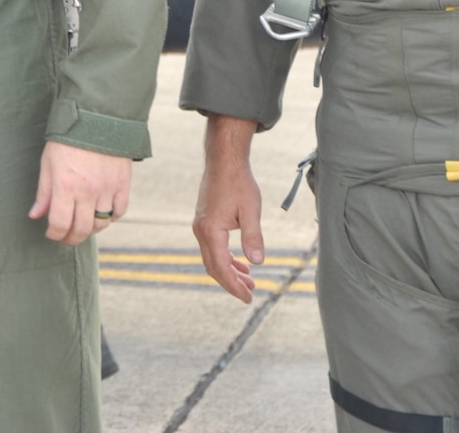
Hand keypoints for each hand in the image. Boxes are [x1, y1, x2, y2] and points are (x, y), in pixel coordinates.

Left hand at [29, 141, 130, 245]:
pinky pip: (119, 212)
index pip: (60, 224)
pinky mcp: (123, 184)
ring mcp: (107, 189)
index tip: (51, 234)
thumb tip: (36, 216)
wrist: (97, 118)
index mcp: (65, 186)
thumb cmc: (68, 139)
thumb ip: (44, 192)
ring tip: (83, 223)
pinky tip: (102, 213)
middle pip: (81, 230)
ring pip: (101, 224)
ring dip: (90, 229)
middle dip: (71, 238)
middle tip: (66, 237)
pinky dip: (111, 218)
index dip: (54, 234)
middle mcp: (87, 191)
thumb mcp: (48, 162)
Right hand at [192, 115, 264, 302]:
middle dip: (231, 283)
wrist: (223, 161)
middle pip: (213, 267)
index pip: (221, 267)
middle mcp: (201, 231)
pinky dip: (226, 258)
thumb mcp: (250, 210)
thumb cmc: (238, 183)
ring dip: (229, 271)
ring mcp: (200, 226)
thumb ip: (253, 237)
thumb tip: (257, 262)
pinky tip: (240, 261)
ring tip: (249, 281)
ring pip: (212, 258)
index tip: (248, 298)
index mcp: (211, 231)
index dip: (234, 286)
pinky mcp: (204, 221)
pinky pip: (212, 247)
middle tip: (250, 294)